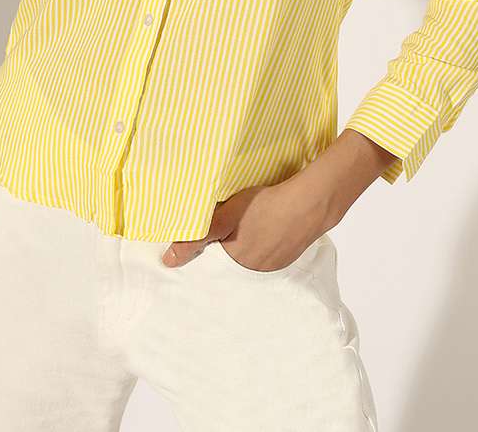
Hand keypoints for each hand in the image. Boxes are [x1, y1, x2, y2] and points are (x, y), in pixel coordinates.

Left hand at [161, 176, 333, 270]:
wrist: (308, 204)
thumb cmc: (264, 206)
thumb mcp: (225, 216)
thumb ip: (196, 238)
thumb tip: (168, 260)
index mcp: (233, 264)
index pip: (210, 268)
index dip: (202, 257)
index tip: (197, 250)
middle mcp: (252, 273)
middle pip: (228, 266)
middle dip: (221, 254)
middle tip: (224, 232)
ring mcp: (271, 267)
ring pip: (247, 262)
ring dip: (242, 250)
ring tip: (243, 230)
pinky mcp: (286, 259)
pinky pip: (265, 258)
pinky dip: (259, 248)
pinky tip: (262, 230)